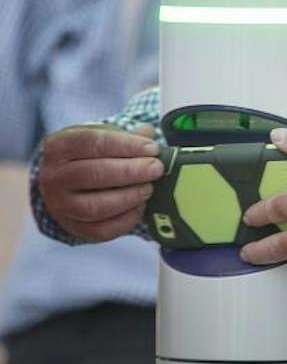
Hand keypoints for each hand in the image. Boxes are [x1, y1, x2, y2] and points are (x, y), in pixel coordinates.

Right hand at [37, 124, 163, 241]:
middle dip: (131, 171)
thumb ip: (127, 135)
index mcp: (58, 147)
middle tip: (156, 168)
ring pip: (95, 206)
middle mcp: (53, 177)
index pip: (93, 143)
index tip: (152, 149)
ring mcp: (60, 206)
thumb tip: (149, 133)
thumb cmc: (91, 155)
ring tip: (149, 187)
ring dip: (129, 197)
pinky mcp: (74, 228)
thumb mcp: (103, 136)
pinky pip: (102, 229)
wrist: (68, 184)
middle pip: (94, 174)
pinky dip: (127, 218)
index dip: (126, 146)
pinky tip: (141, 206)